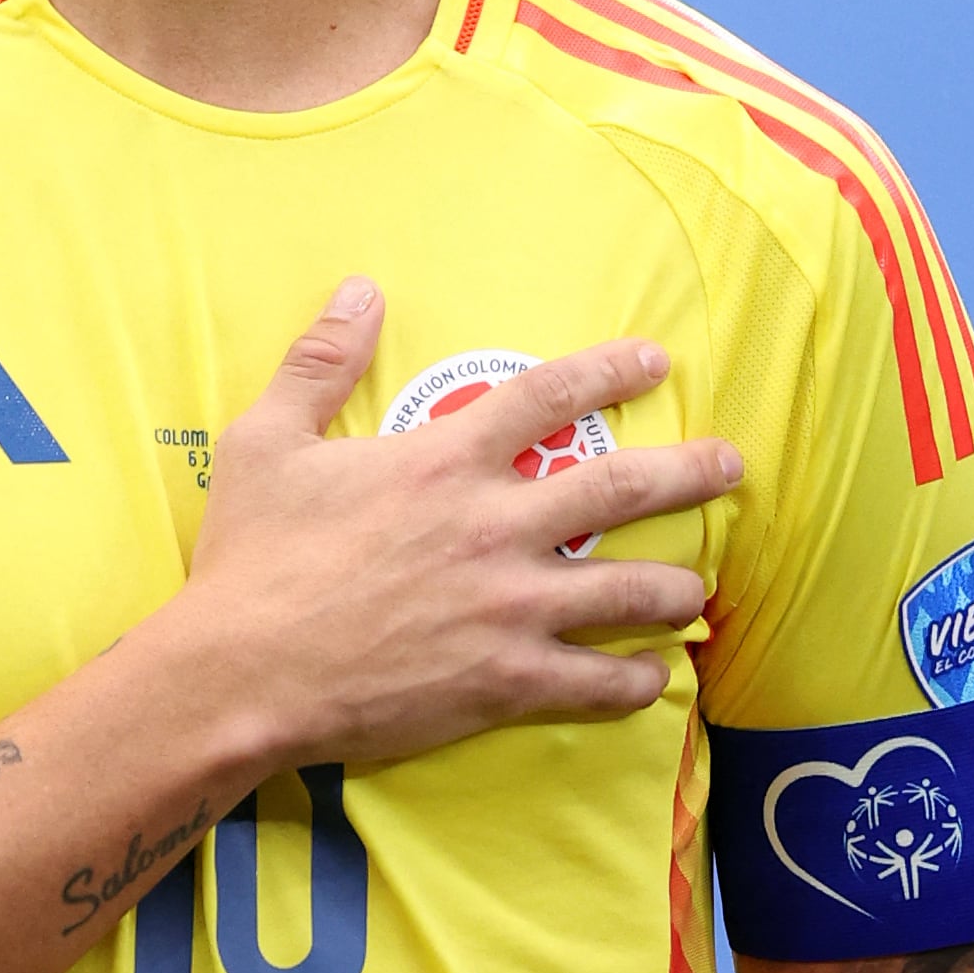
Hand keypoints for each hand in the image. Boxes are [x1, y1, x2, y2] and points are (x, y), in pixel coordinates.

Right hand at [170, 277, 739, 771]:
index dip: (609, 370)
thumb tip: (359, 289)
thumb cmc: (251, 557)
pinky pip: (597, 683)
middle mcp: (493, 526)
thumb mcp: (266, 440)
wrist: (241, 673)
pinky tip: (652, 677)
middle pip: (619, 487)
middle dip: (689, 471)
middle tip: (732, 463)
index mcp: (444, 460)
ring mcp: (508, 608)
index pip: (549, 396)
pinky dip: (634, 682)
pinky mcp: (504, 681)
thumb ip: (319, 361)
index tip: (656, 360)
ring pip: (629, 592)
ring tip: (699, 588)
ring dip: (675, 586)